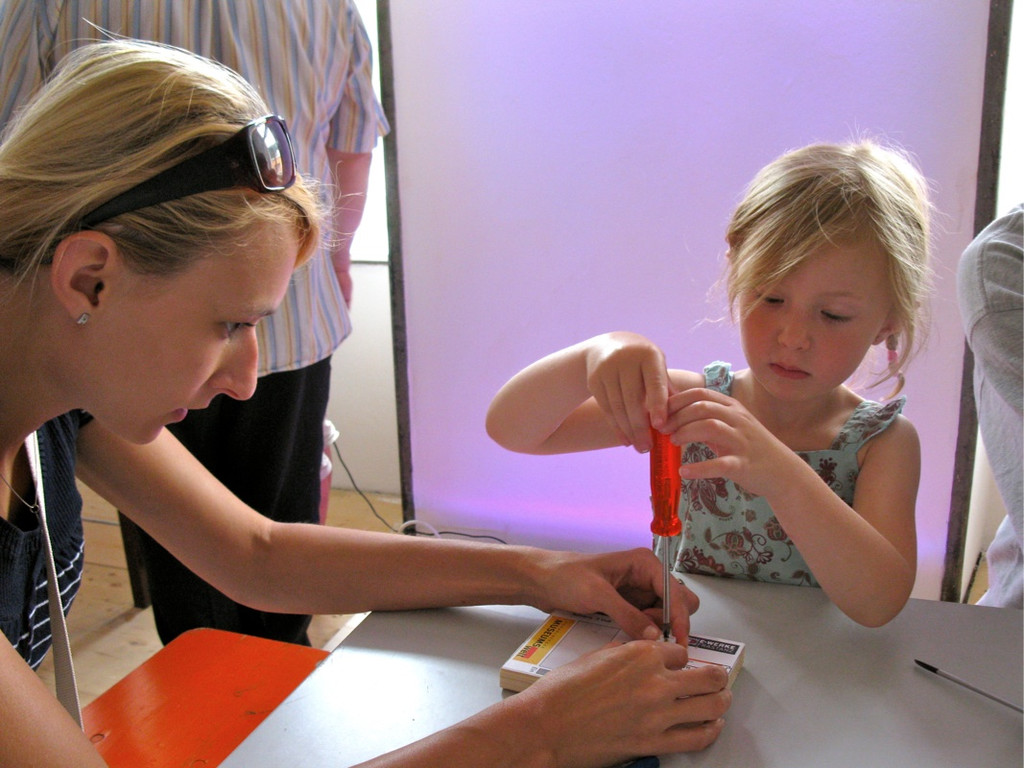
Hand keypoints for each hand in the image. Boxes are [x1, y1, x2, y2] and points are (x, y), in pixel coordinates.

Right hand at [512, 640, 729, 765]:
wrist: (546, 726)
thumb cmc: (562, 691)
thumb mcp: (596, 656)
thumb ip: (624, 652)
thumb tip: (637, 652)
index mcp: (640, 654)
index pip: (681, 652)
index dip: (681, 658)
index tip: (681, 664)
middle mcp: (656, 681)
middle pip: (707, 677)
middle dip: (716, 677)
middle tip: (718, 679)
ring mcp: (658, 714)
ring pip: (711, 706)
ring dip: (721, 702)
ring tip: (723, 700)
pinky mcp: (654, 742)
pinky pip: (697, 737)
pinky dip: (711, 731)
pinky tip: (714, 727)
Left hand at [528, 547, 698, 642]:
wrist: (540, 580)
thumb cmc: (565, 577)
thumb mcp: (597, 595)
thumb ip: (628, 615)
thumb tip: (656, 637)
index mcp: (644, 563)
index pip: (677, 592)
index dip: (680, 617)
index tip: (678, 642)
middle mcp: (646, 576)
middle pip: (679, 603)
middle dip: (671, 622)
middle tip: (648, 634)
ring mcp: (638, 592)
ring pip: (665, 615)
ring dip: (657, 628)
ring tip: (632, 633)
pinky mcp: (628, 606)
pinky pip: (648, 622)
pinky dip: (644, 631)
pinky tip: (628, 636)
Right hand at [583, 333, 672, 451]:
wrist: (606, 347)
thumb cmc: (641, 362)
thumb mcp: (655, 367)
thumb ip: (666, 389)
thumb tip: (681, 417)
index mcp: (648, 355)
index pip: (654, 382)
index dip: (658, 405)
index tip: (661, 426)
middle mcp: (626, 359)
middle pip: (633, 399)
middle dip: (640, 426)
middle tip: (648, 447)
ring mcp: (607, 369)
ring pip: (617, 406)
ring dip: (628, 431)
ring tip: (638, 447)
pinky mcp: (594, 380)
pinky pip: (606, 408)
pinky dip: (616, 427)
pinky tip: (625, 439)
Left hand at [667, 388, 794, 498]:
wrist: (783, 472)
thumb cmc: (750, 448)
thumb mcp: (731, 426)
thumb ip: (707, 418)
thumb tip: (672, 416)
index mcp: (732, 408)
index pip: (701, 394)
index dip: (676, 400)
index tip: (660, 411)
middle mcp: (738, 420)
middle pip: (702, 408)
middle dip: (677, 416)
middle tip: (662, 428)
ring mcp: (742, 441)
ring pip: (711, 427)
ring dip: (686, 432)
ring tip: (673, 442)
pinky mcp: (744, 464)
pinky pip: (720, 464)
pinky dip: (699, 468)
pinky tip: (684, 472)